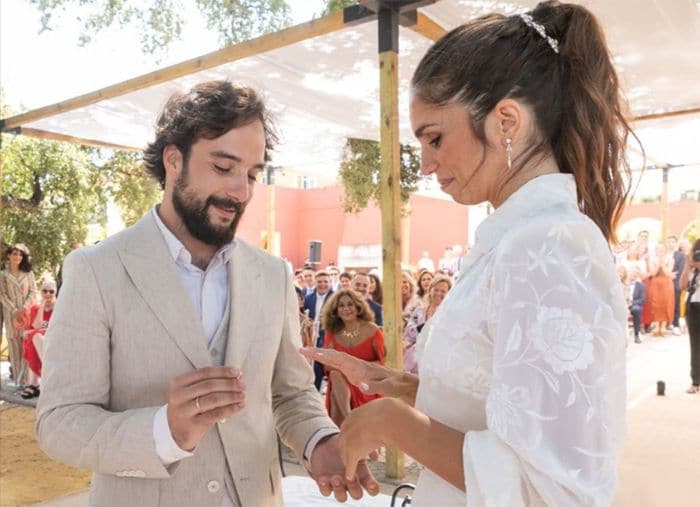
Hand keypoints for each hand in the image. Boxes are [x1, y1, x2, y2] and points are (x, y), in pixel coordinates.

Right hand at [167, 366, 244, 450]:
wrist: (175, 432)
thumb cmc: (188, 407)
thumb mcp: (191, 392)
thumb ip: (210, 382)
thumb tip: (236, 375)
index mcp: (178, 383)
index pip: (204, 372)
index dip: (223, 371)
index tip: (237, 372)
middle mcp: (179, 396)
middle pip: (210, 385)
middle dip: (229, 384)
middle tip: (243, 385)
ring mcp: (184, 411)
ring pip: (213, 399)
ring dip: (231, 396)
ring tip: (242, 395)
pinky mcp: (192, 424)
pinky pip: (216, 414)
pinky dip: (230, 409)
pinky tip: (239, 406)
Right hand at [299, 347, 417, 403]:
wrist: (415, 389)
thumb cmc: (405, 390)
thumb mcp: (393, 389)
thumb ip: (378, 386)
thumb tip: (361, 383)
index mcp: (364, 369)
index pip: (339, 358)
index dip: (323, 354)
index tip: (308, 351)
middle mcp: (361, 367)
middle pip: (336, 356)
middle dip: (319, 352)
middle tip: (301, 349)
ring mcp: (362, 371)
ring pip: (339, 361)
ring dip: (325, 356)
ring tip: (309, 353)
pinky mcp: (364, 376)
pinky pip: (345, 368)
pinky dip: (333, 364)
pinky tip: (329, 365)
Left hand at [309, 434, 379, 501]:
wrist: (326, 445)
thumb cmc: (345, 446)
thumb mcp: (356, 446)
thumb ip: (367, 450)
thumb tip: (375, 456)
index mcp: (362, 476)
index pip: (371, 487)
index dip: (372, 488)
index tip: (371, 484)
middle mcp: (350, 484)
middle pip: (357, 495)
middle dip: (354, 488)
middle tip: (351, 478)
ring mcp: (338, 486)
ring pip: (341, 497)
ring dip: (339, 489)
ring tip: (336, 478)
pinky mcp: (325, 484)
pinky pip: (325, 491)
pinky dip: (324, 486)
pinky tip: (324, 478)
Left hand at [338, 398, 402, 479]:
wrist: (389, 418)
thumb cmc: (391, 412)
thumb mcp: (384, 406)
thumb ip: (382, 409)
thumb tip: (393, 406)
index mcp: (354, 415)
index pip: (349, 429)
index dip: (356, 436)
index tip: (363, 441)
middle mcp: (348, 426)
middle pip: (343, 442)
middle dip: (352, 448)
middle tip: (360, 454)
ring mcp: (349, 440)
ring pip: (345, 453)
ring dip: (350, 460)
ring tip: (356, 465)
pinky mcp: (353, 452)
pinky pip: (350, 464)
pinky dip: (350, 471)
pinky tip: (350, 476)